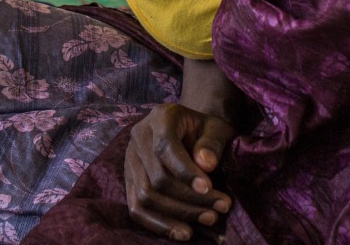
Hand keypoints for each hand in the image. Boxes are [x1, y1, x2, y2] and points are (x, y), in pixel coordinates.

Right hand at [125, 103, 235, 240]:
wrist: (190, 130)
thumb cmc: (205, 130)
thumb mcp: (217, 128)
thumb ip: (213, 143)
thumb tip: (206, 165)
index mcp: (160, 117)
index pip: (165, 147)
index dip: (185, 171)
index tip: (208, 188)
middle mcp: (139, 136)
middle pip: (157, 177)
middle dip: (190, 199)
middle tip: (221, 208)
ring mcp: (130, 159)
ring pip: (146, 196)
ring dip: (178, 214)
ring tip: (209, 219)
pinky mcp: (128, 179)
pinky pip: (136, 208)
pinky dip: (159, 224)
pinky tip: (183, 232)